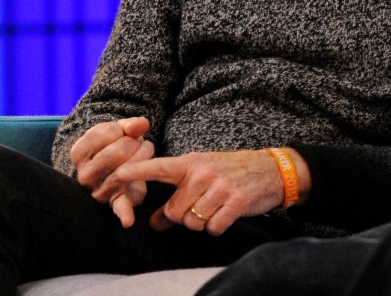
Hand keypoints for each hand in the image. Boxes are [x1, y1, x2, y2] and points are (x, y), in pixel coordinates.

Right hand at [68, 117, 155, 227]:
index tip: (125, 132)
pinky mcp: (116, 202)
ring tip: (144, 152)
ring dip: (142, 157)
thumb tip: (141, 125)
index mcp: (79, 153)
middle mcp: (84, 175)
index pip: (101, 134)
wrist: (117, 166)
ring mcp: (98, 190)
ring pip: (123, 172)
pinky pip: (119, 208)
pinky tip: (128, 221)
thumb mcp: (119, 130)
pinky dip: (124, 214)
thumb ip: (130, 125)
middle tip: (138, 143)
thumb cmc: (117, 144)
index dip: (121, 129)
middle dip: (133, 143)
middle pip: (114, 153)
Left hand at [114, 148, 297, 236]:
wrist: (274, 170)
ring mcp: (220, 187)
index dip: (136, 172)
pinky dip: (218, 226)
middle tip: (201, 206)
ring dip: (202, 222)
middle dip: (184, 217)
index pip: (159, 168)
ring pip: (192, 223)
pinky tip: (228, 213)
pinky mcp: (236, 202)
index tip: (116, 176)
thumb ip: (177, 195)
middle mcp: (203, 174)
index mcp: (192, 164)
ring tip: (217, 207)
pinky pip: (213, 228)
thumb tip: (153, 222)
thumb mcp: (204, 175)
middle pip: (174, 212)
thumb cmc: (234, 172)